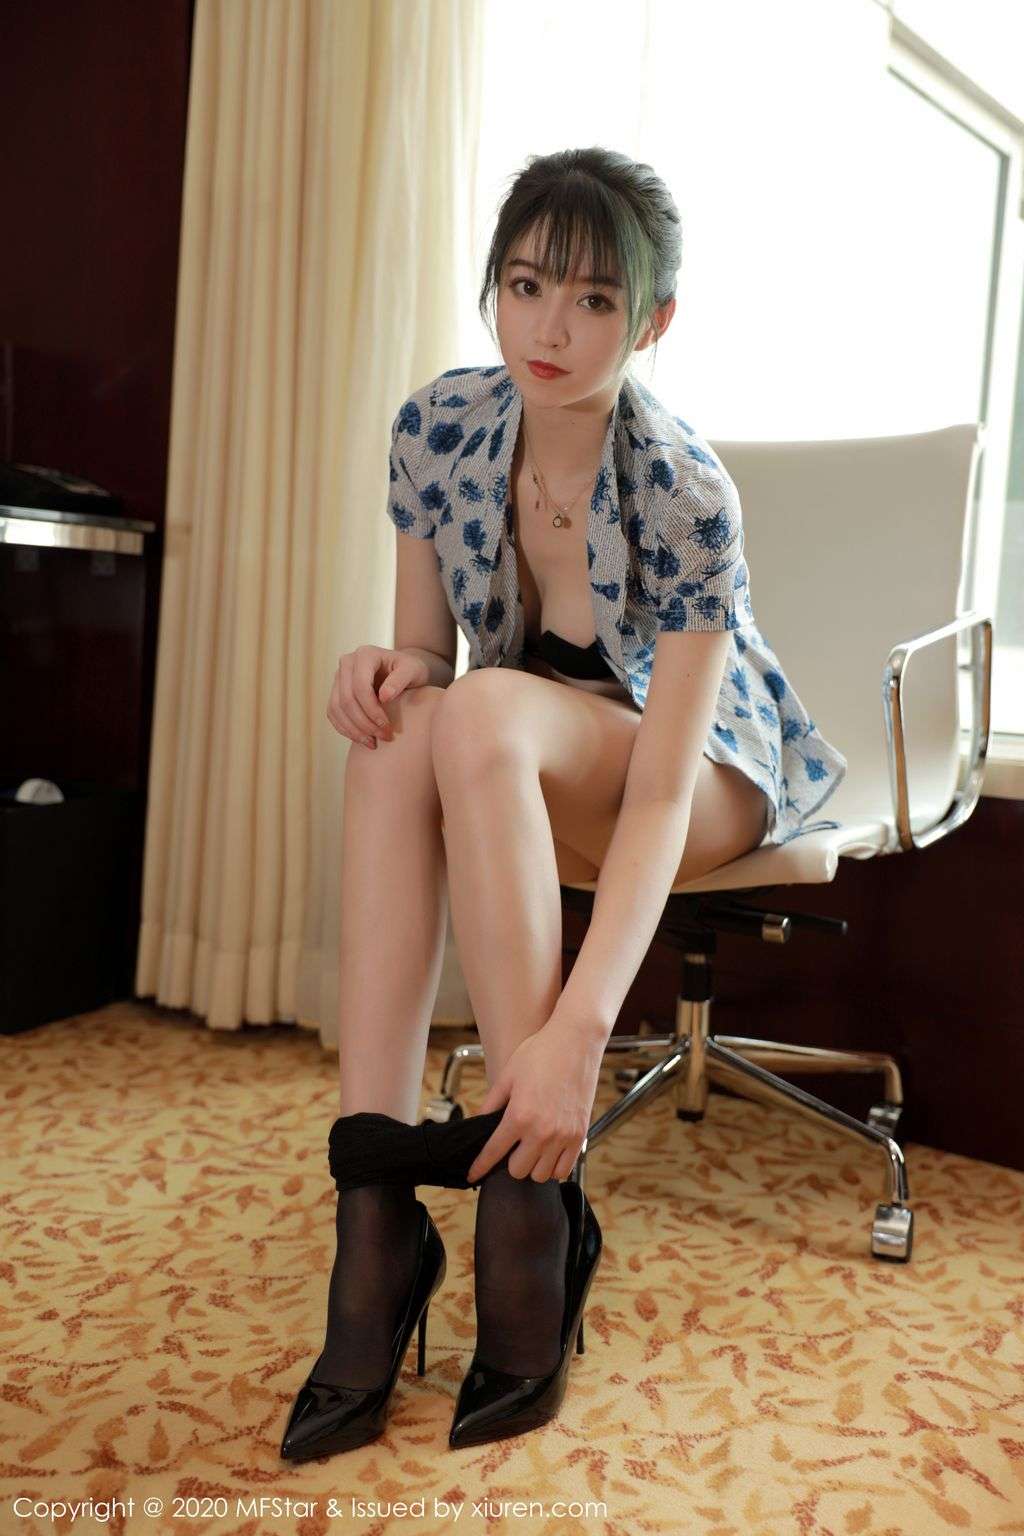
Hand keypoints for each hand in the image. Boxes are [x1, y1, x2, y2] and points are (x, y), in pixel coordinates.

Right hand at [325, 644, 427, 748]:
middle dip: (364, 723)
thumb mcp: (414, 670)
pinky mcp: (335, 691)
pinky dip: (345, 729)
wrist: (402, 672)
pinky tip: (362, 739)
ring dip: (353, 730)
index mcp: (365, 654)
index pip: (360, 686)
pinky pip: (332, 713)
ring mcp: (338, 677)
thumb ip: (401, 679)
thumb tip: (383, 696)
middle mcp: (347, 663)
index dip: (372, 710)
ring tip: (373, 743)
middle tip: (383, 737)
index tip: (387, 726)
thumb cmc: (410, 670)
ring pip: (336, 708)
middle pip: (346, 699)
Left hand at [465, 1016, 605, 1183]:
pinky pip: (564, 1169)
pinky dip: (553, 1166)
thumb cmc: (540, 1052)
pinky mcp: (580, 1134)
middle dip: (509, 1162)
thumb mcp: (508, 1075)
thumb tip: (480, 1123)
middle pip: (517, 1171)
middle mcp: (542, 1131)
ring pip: (541, 1175)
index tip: (473, 1175)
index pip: (493, 1153)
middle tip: (511, 1146)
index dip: (480, 1167)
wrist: (576, 1041)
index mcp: (519, 1116)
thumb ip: (491, 1104)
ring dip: (532, 1165)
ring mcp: (563, 1136)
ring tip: (530, 1149)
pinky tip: (548, 1152)